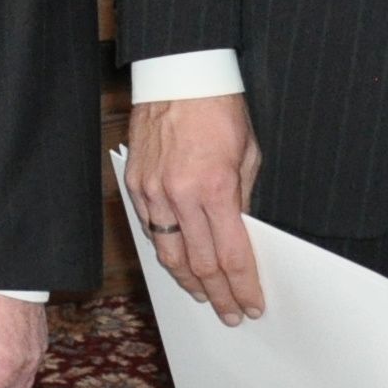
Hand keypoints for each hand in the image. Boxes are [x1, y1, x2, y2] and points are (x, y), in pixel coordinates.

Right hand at [124, 93, 265, 324]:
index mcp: (216, 188)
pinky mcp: (135, 184)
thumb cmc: (220, 109)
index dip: (244, 287)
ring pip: (168, 254)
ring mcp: (153, 191)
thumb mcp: (248, 155)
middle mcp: (180, 195)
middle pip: (200, 264)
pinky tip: (179, 261)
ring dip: (188, 281)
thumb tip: (241, 236)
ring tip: (204, 296)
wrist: (179, 74)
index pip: (232, 256)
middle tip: (229, 313)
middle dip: (219, 294)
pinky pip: (149, 229)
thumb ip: (243, 200)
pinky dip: (166, 249)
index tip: (252, 305)